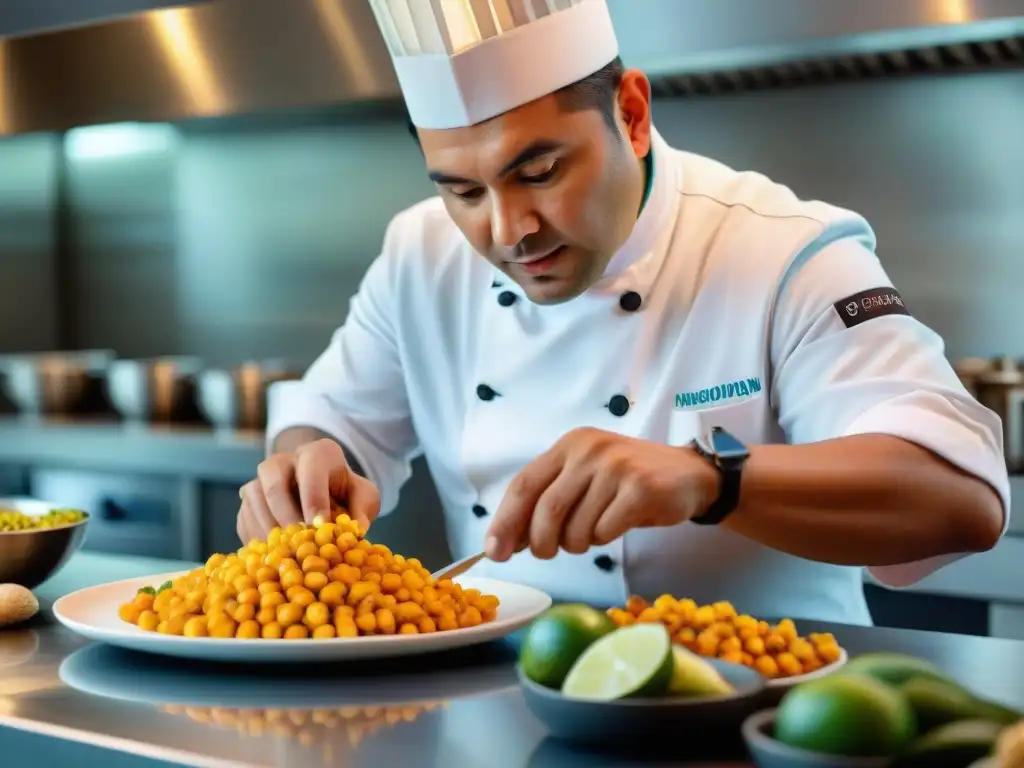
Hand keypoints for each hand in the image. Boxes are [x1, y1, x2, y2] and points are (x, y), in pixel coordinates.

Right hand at [236, 438, 380, 543]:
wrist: (322, 491)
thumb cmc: (345, 494)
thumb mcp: (364, 496)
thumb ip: (363, 509)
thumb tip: (356, 531)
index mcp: (318, 453)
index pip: (311, 471)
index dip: (313, 499)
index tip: (319, 526)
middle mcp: (285, 460)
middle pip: (273, 480)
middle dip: (285, 514)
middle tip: (297, 542)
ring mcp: (261, 479)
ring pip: (253, 497)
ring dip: (266, 527)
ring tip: (283, 552)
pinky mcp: (247, 501)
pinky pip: (244, 517)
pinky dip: (255, 537)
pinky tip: (271, 554)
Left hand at [484, 427, 720, 561]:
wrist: (689, 475)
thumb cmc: (628, 482)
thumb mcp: (585, 478)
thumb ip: (549, 500)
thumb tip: (507, 540)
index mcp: (569, 445)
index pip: (524, 485)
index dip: (505, 521)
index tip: (494, 552)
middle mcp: (589, 450)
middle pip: (545, 511)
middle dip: (541, 543)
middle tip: (549, 553)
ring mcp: (615, 468)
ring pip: (575, 528)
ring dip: (579, 543)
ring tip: (596, 530)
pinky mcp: (640, 488)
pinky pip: (605, 532)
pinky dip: (605, 539)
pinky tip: (619, 524)